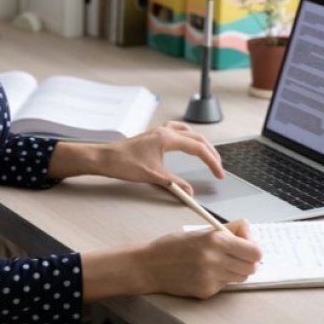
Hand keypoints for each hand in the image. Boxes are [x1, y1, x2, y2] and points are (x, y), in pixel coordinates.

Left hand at [100, 121, 222, 194]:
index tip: (219, 174)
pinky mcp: (154, 135)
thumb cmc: (124, 164)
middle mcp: (166, 131)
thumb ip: (174, 184)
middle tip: (218, 168)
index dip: (212, 161)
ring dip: (201, 144)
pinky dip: (188, 138)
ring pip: (189, 132)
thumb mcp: (153, 176)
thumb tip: (190, 192)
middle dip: (211, 153)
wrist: (105, 158)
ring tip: (208, 156)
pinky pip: (178, 131)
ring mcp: (160, 131)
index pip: (198, 148)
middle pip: (198, 138)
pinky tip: (187, 145)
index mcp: (168, 138)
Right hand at [140, 219, 261, 298]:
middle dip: (248, 261)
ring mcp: (211, 277)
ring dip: (236, 270)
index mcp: (215, 239)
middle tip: (238, 256)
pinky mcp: (206, 291)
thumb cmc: (174, 245)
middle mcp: (215, 259)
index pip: (255, 251)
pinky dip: (221, 279)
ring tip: (222, 263)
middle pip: (252, 267)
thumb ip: (228, 230)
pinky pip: (225, 285)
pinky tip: (207, 272)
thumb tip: (249, 232)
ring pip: (241, 277)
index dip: (254, 249)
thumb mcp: (201, 230)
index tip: (249, 246)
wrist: (150, 265)